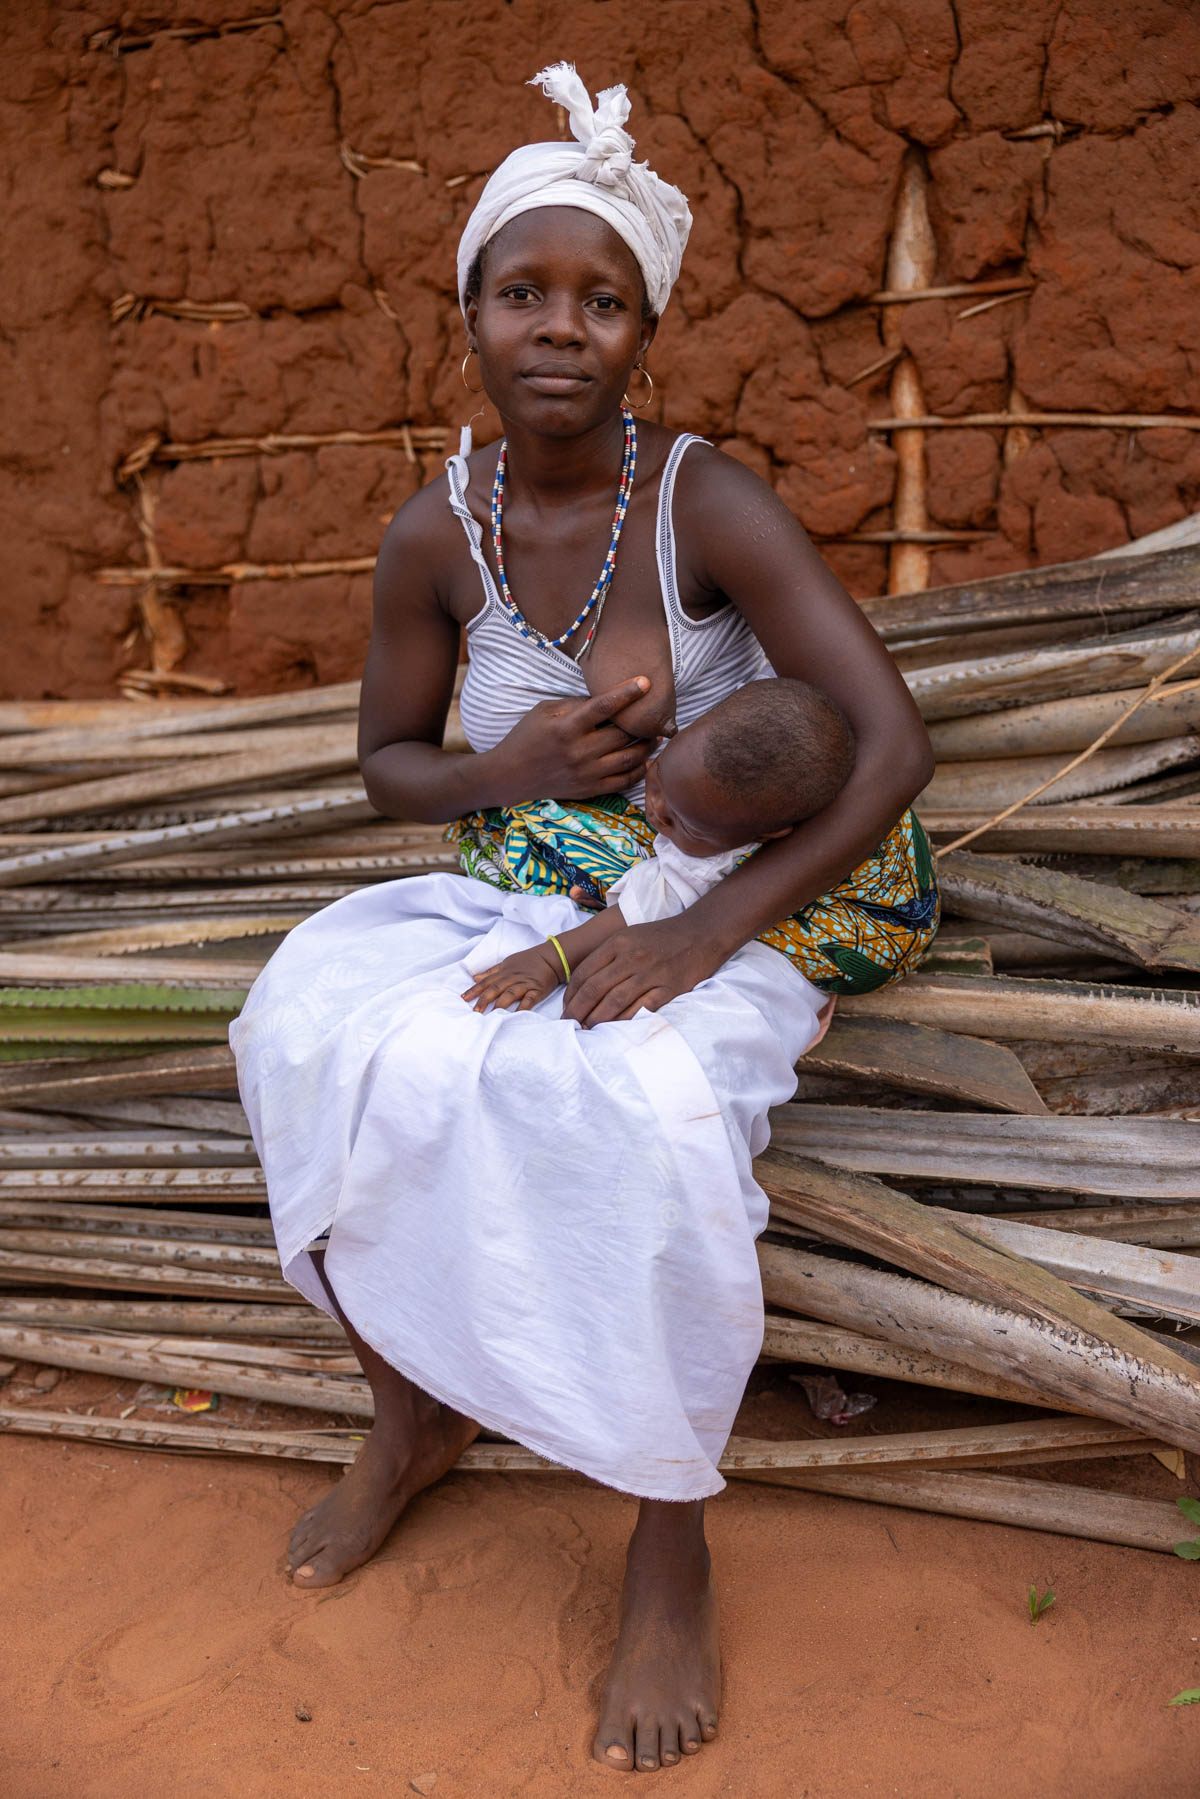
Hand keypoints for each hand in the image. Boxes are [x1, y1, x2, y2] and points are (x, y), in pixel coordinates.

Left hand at [462, 943, 561, 1013]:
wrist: (551, 957)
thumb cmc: (528, 960)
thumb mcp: (507, 962)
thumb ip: (491, 971)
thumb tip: (475, 977)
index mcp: (504, 972)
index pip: (486, 981)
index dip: (475, 990)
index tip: (464, 999)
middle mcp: (513, 978)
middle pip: (496, 989)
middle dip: (485, 1000)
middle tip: (476, 1011)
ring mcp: (525, 984)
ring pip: (510, 994)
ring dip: (500, 1004)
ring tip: (492, 1015)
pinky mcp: (537, 990)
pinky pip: (529, 1000)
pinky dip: (522, 1007)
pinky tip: (516, 1015)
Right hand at [491, 677, 658, 801]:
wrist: (510, 775)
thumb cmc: (527, 736)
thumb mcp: (545, 710)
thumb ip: (576, 703)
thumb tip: (607, 698)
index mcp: (567, 728)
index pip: (604, 707)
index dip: (627, 693)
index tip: (646, 682)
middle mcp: (579, 752)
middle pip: (624, 734)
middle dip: (644, 723)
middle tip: (656, 715)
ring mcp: (586, 773)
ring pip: (630, 759)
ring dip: (648, 746)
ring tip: (656, 737)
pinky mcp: (590, 789)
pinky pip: (624, 781)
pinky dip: (640, 770)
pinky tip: (646, 760)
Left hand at [562, 915, 722, 1027]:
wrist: (702, 933)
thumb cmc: (662, 937)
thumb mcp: (630, 935)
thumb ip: (607, 955)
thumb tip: (583, 984)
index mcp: (618, 942)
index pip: (584, 972)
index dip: (570, 995)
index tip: (566, 1008)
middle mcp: (632, 956)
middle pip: (594, 989)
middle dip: (577, 1011)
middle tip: (570, 1025)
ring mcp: (651, 973)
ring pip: (614, 1001)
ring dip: (597, 1019)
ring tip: (588, 1030)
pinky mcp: (670, 987)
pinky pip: (642, 1008)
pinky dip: (626, 1020)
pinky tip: (616, 1029)